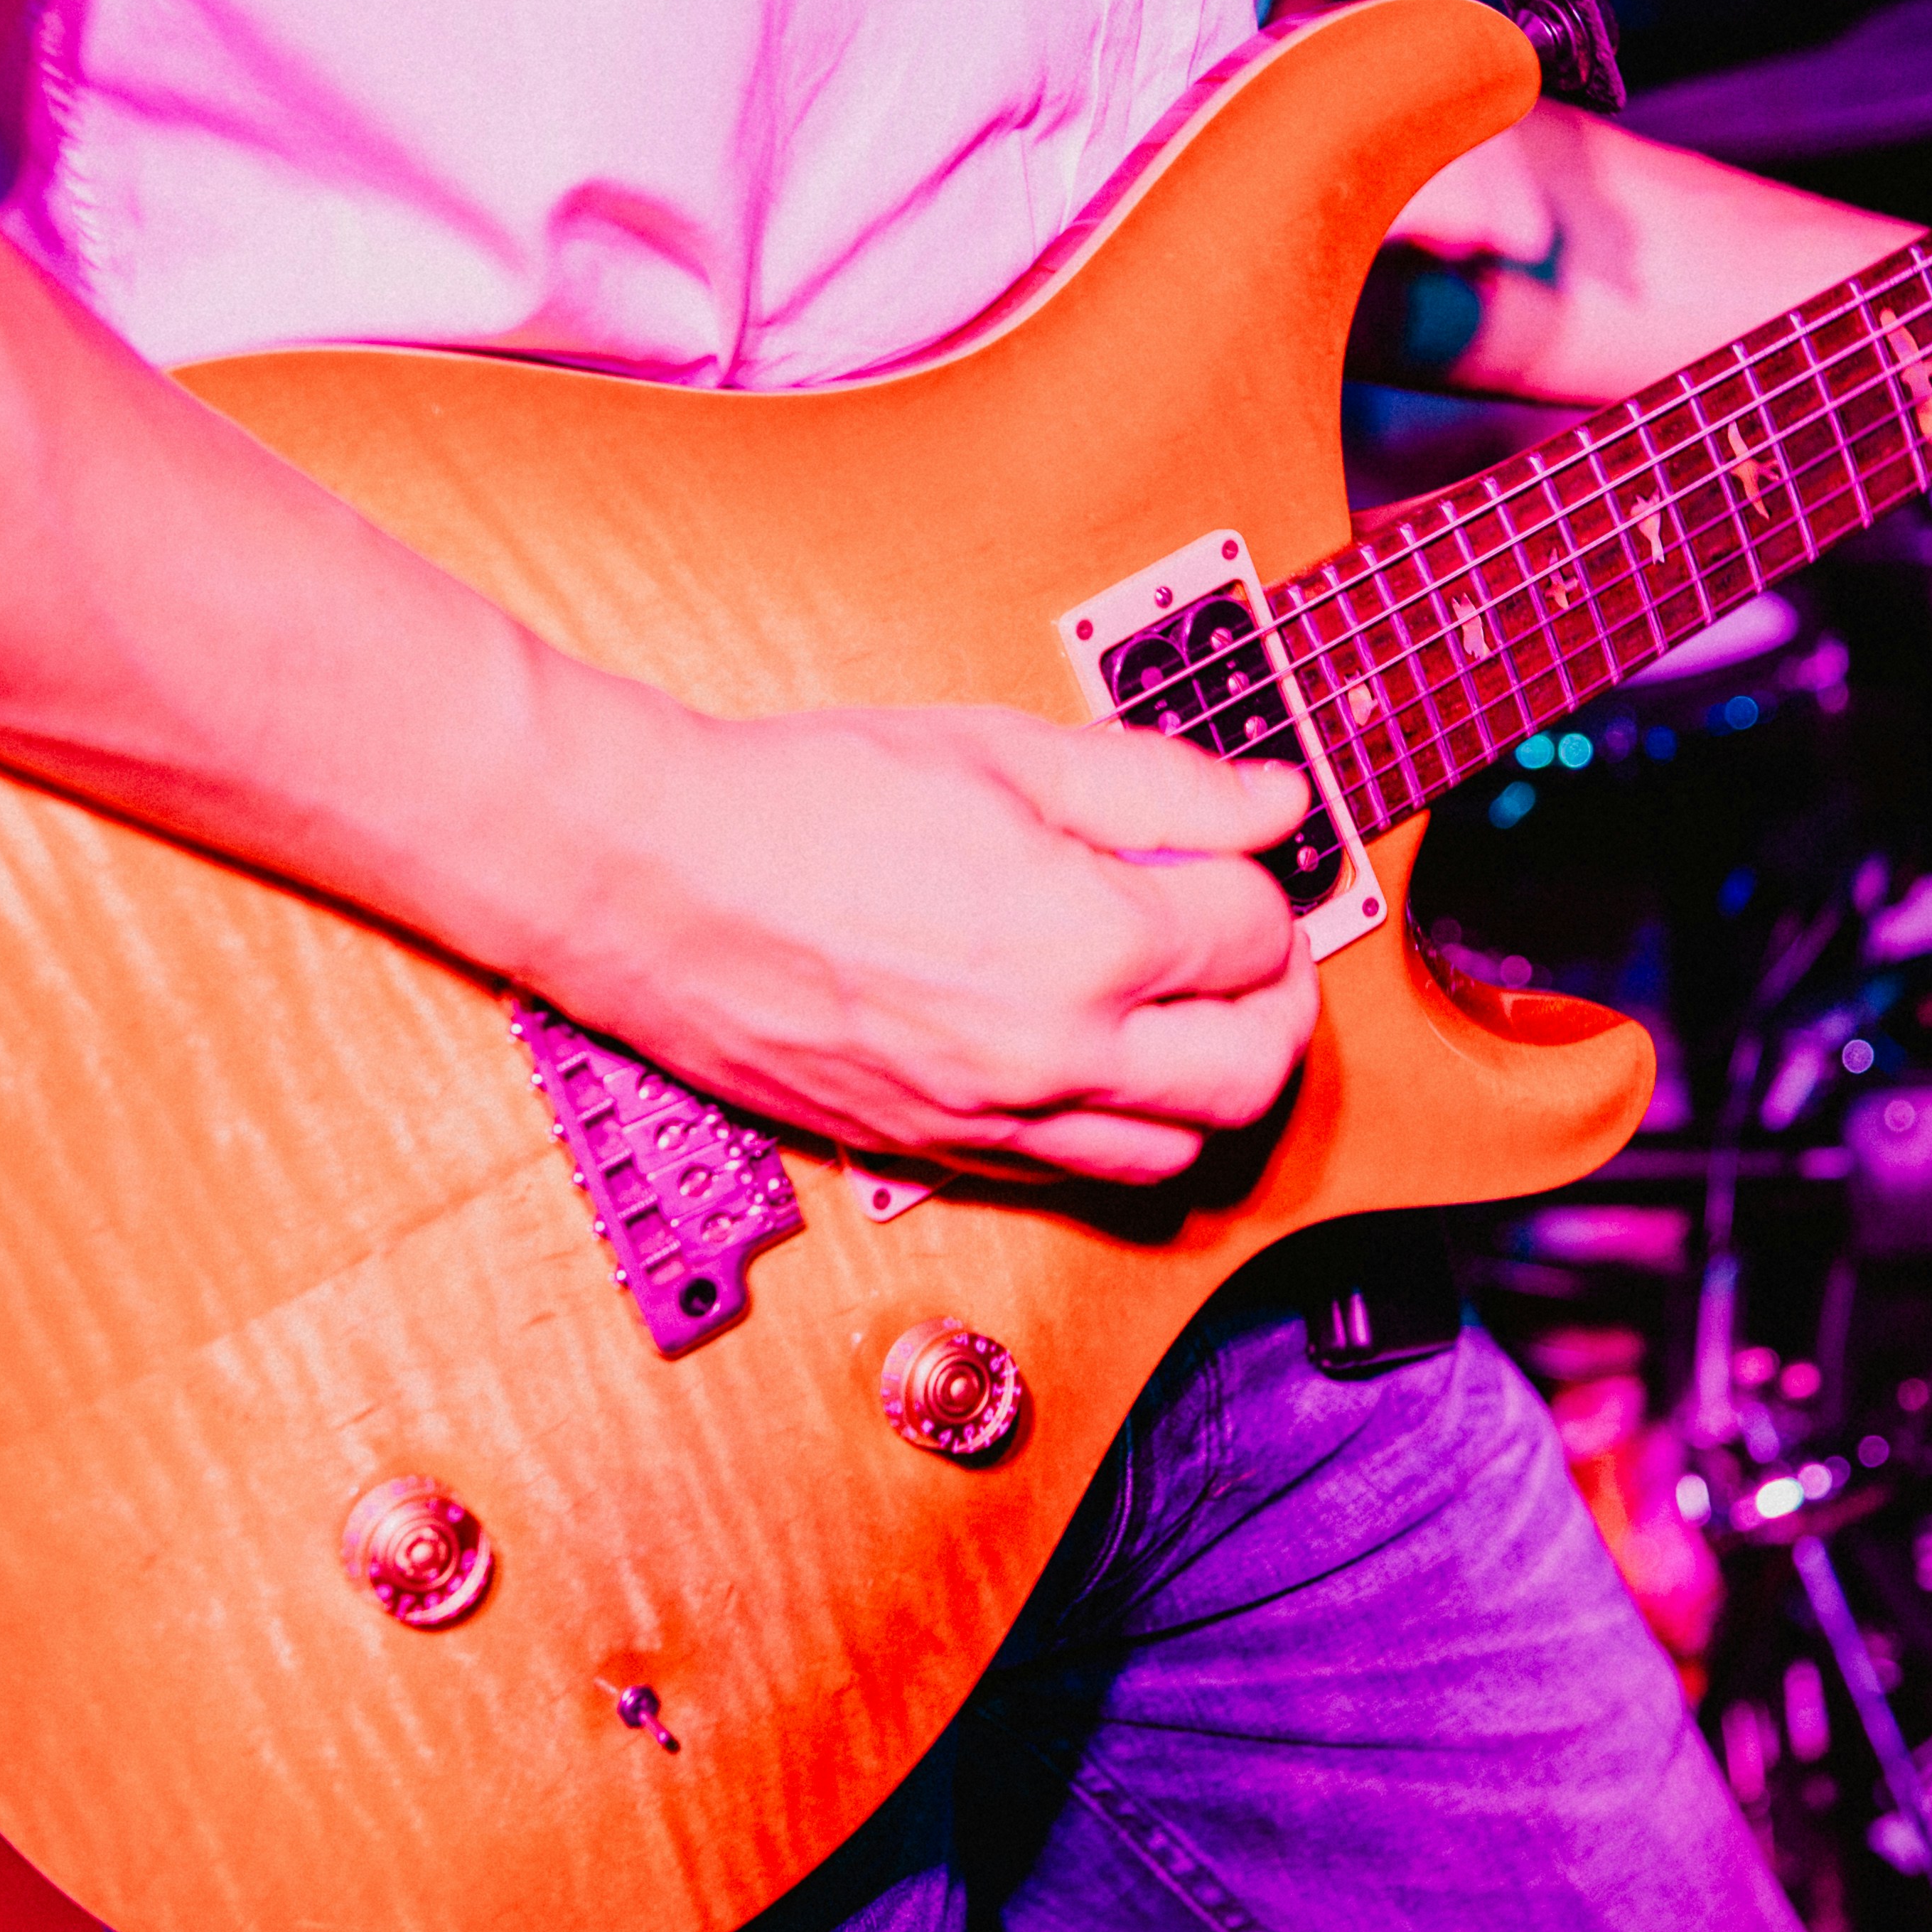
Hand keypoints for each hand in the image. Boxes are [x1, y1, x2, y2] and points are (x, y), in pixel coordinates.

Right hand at [533, 702, 1319, 1182]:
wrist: (654, 876)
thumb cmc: (808, 802)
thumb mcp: (1005, 752)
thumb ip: (1161, 786)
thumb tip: (1275, 806)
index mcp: (1089, 942)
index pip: (1254, 935)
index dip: (1259, 884)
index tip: (1234, 856)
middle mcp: (1056, 1056)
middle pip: (1251, 1073)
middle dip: (1277, 1004)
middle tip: (1253, 949)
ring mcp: (994, 1121)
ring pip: (1177, 1154)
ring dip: (1210, 1086)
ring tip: (1187, 1013)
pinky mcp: (935, 1154)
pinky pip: (1076, 1179)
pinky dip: (1117, 1131)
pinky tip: (1098, 1062)